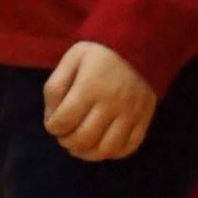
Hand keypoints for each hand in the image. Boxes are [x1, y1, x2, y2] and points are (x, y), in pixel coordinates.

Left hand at [42, 41, 157, 163]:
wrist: (139, 43)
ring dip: (88, 154)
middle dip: (67, 142)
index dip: (52, 127)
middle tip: (65, 136)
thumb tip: (52, 117)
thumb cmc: (100, 52)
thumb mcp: (71, 59)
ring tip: (80, 146)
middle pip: (83, 139)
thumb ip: (55, 87)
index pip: (63, 121)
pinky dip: (112, 154)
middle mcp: (111, 103)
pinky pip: (129, 147)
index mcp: (89, 87)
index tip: (53, 123)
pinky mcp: (144, 119)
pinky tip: (102, 146)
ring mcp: (131, 114)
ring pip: (106, 149)